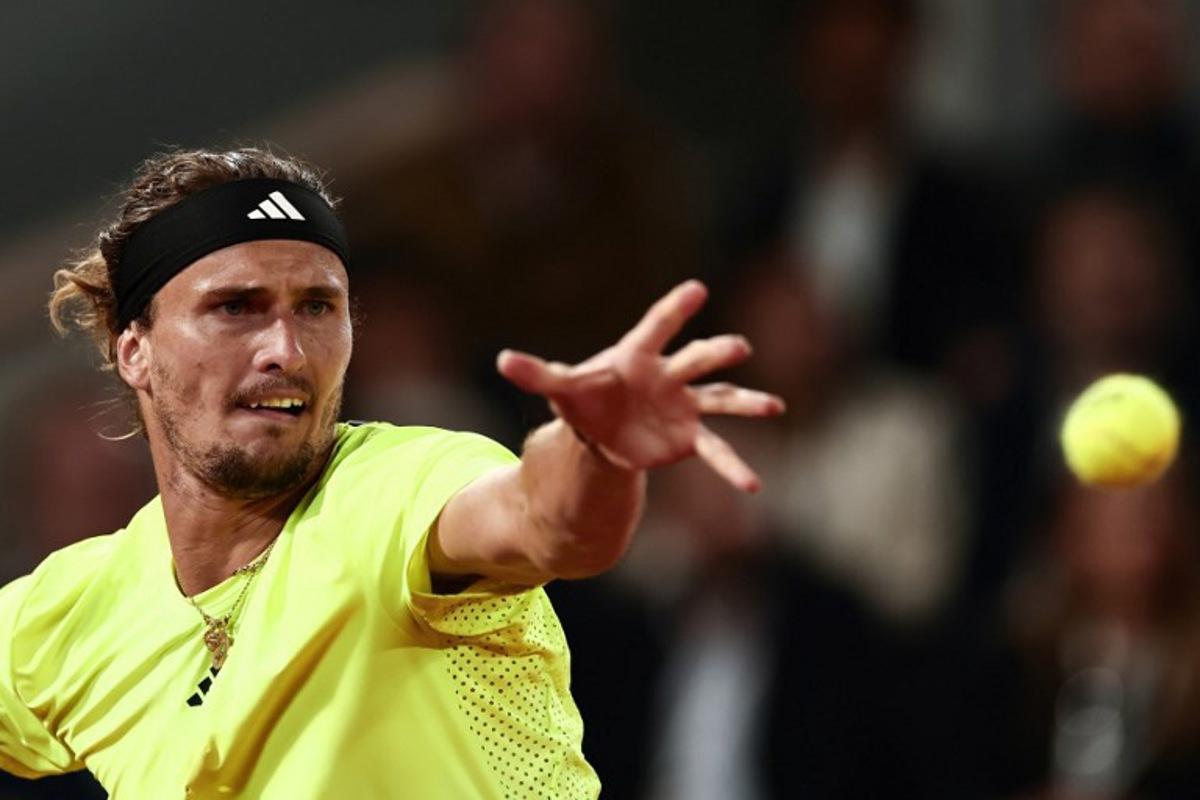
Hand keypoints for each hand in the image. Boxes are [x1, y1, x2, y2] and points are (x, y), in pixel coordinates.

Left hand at [497, 280, 784, 492]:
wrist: (604, 428)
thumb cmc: (586, 397)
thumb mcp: (561, 387)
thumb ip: (537, 373)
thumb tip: (502, 360)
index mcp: (638, 356)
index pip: (656, 327)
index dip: (674, 309)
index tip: (696, 289)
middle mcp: (668, 376)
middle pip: (696, 360)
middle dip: (715, 353)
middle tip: (738, 347)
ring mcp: (684, 405)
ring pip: (720, 399)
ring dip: (746, 402)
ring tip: (774, 406)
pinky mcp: (688, 436)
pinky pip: (715, 451)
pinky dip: (732, 467)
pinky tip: (753, 485)